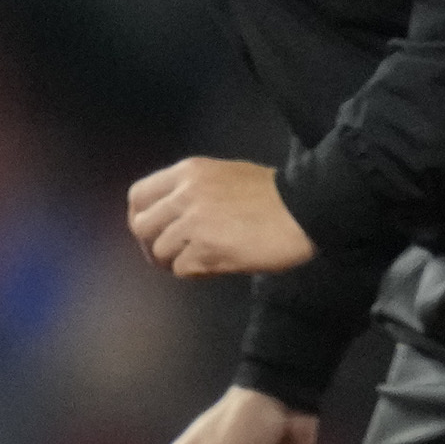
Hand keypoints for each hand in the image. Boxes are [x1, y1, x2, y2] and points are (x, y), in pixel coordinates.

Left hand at [127, 157, 315, 277]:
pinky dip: (195, 272)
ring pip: (160, 251)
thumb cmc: (272, 194)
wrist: (307, 208)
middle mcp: (184, 194)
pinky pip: (182, 269)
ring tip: (201, 260)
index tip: (153, 231)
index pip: (138, 195)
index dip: (141, 217)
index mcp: (188, 172)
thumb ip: (193, 191)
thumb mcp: (225, 175)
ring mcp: (194, 223)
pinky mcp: (207, 249)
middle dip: (152, 245)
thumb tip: (171, 217)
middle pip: (141, 227)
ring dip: (176, 261)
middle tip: (172, 255)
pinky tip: (216, 266)